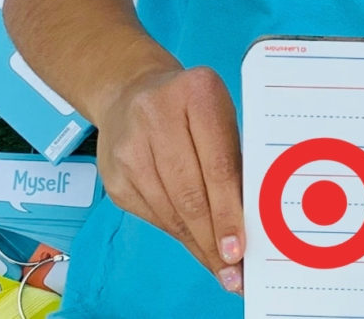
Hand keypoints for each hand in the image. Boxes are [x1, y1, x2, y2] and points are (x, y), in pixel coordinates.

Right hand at [95, 65, 246, 292]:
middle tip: (233, 271)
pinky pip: (151, 215)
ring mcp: (129, 148)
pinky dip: (177, 233)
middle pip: (190, 193)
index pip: (218, 165)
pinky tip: (195, 244)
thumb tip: (249, 221)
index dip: (229, 212)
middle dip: (213, 238)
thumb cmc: (191, 109)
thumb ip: (234, 160)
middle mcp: (157, 116)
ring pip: (169, 210)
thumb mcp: (220, 117)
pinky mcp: (113, 175)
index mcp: (197, 94)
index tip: (240, 249)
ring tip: (219, 266)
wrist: (131, 93)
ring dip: (197, 243)